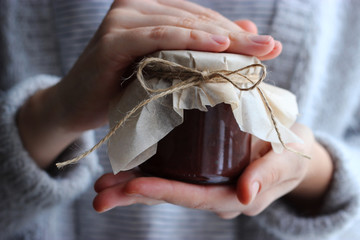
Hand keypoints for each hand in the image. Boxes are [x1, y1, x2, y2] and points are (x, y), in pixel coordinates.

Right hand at [18, 0, 281, 167]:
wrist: (78, 106)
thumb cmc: (122, 89)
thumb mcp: (168, 69)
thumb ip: (202, 49)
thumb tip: (247, 32)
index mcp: (150, 10)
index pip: (202, 19)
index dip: (236, 34)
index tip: (270, 47)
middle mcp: (135, 7)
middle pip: (196, 20)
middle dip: (236, 38)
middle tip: (271, 49)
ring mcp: (123, 19)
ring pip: (182, 25)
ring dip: (220, 40)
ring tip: (254, 52)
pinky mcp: (112, 39)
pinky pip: (157, 37)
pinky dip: (187, 41)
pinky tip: (217, 48)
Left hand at [93, 123, 332, 217]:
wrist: (290, 145)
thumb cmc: (291, 150)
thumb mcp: (288, 159)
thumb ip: (269, 175)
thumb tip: (244, 195)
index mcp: (234, 196)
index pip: (196, 196)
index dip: (166, 191)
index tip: (135, 186)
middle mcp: (214, 195)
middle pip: (172, 196)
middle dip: (135, 195)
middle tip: (100, 194)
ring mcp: (204, 183)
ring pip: (165, 186)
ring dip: (131, 187)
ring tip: (101, 185)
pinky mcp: (199, 169)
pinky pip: (170, 172)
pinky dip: (144, 172)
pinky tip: (122, 168)